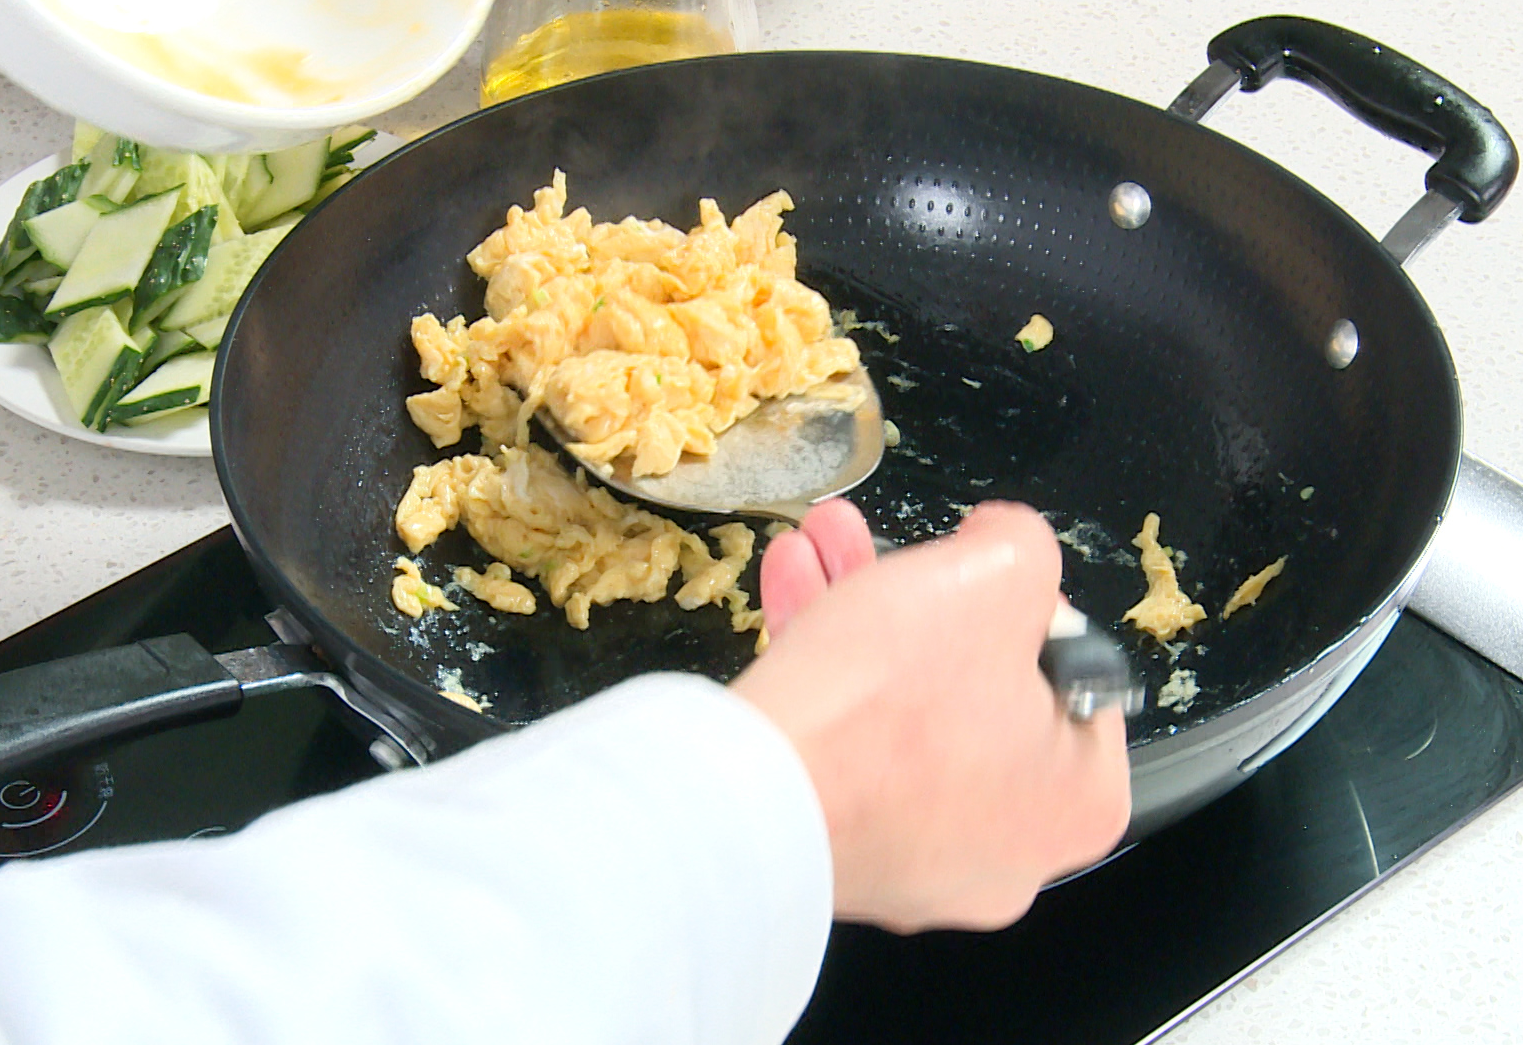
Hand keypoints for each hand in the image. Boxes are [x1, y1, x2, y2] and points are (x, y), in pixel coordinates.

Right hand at [732, 500, 1130, 933]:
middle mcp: (1010, 846)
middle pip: (974, 683)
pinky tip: (791, 584)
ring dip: (859, 610)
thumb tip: (1003, 542)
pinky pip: (849, 744)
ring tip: (822, 538)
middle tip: (879, 539)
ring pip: (900, 706)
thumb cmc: (894, 701)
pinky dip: (825, 669)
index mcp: (1078, 799)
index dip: (1022, 603)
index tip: (972, 571)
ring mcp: (919, 854)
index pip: (1071, 674)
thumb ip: (1024, 541)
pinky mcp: (843, 846)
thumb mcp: (996, 575)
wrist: (755, 795)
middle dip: (916, 592)